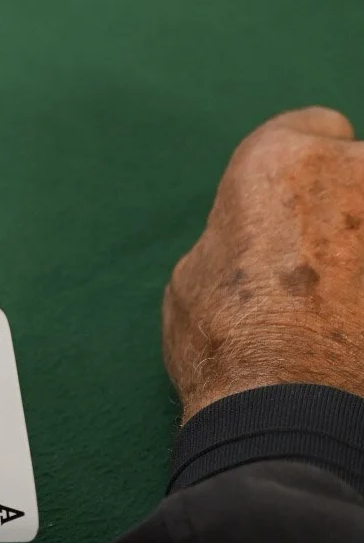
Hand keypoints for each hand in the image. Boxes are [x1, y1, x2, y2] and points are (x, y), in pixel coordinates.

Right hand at [163, 107, 363, 420]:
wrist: (291, 414)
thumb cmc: (226, 347)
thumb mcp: (194, 276)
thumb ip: (235, 233)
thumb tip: (251, 237)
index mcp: (280, 159)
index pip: (315, 127)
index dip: (304, 174)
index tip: (298, 212)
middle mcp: (354, 169)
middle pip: (361, 172)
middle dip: (347, 212)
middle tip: (327, 270)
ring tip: (351, 306)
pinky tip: (362, 328)